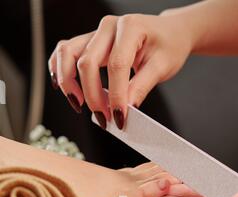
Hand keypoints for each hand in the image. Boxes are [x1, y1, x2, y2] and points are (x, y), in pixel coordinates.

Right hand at [48, 12, 192, 127]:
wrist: (168, 33)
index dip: (115, 96)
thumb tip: (124, 108)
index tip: (119, 119)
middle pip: (87, 62)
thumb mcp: (162, 67)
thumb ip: (141, 87)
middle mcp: (108, 27)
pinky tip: (65, 88)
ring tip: (79, 105)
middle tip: (104, 119)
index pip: (116, 66)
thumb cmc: (168, 46)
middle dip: (92, 95)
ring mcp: (96, 33)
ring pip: (68, 54)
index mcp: (130, 28)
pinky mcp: (89, 42)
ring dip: (69, 83)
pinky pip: (65, 52)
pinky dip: (59, 70)